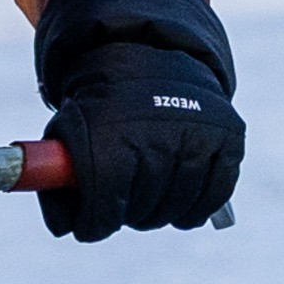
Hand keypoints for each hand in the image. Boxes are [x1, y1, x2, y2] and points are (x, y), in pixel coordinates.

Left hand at [32, 0, 241, 239]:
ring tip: (149, 203)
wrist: (151, 55)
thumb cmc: (104, 105)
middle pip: (143, 209)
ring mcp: (196, 135)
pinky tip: (181, 208)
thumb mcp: (68, 129)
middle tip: (122, 207)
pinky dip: (196, 208)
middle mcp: (157, 132)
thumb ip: (56, 178)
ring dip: (161, 213)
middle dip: (128, 215)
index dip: (95, 223)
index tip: (91, 227)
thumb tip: (66, 229)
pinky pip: (215, 193)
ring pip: (178, 206)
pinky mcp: (227, 137)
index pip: (105, 203)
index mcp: (111, 133)